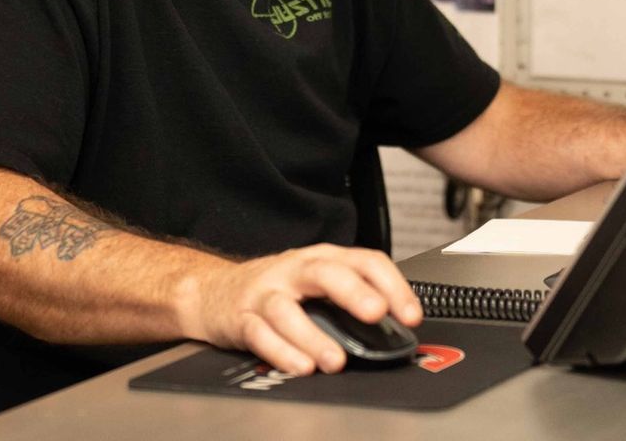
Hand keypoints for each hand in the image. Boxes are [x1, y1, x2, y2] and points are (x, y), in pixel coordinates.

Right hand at [190, 244, 421, 375]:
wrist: (214, 292)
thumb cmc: (277, 289)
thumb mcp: (317, 284)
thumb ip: (352, 300)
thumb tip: (396, 330)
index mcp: (322, 259)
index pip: (364, 262)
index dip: (392, 285)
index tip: (411, 313)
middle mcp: (294, 271)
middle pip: (325, 273)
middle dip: (353, 292)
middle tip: (376, 313)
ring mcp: (266, 293)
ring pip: (287, 309)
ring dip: (313, 336)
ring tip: (336, 361)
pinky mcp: (241, 318)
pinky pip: (261, 335)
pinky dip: (282, 352)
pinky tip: (301, 366)